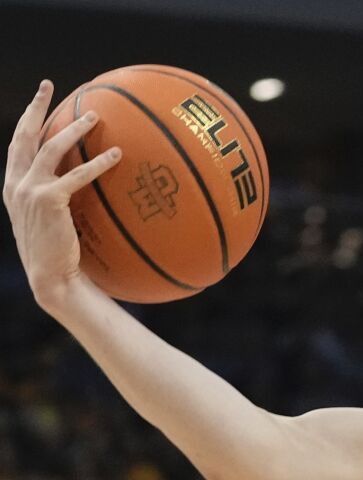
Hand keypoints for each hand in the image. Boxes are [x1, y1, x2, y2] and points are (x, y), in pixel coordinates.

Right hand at [3, 81, 119, 307]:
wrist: (52, 278)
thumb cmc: (59, 254)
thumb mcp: (50, 221)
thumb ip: (56, 198)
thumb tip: (83, 183)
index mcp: (13, 185)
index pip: (18, 143)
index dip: (27, 118)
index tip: (39, 97)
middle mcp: (15, 183)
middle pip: (24, 135)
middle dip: (36, 107)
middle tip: (49, 86)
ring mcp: (28, 190)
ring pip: (51, 148)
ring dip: (73, 129)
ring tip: (94, 116)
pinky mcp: (48, 200)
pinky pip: (77, 175)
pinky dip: (97, 163)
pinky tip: (117, 155)